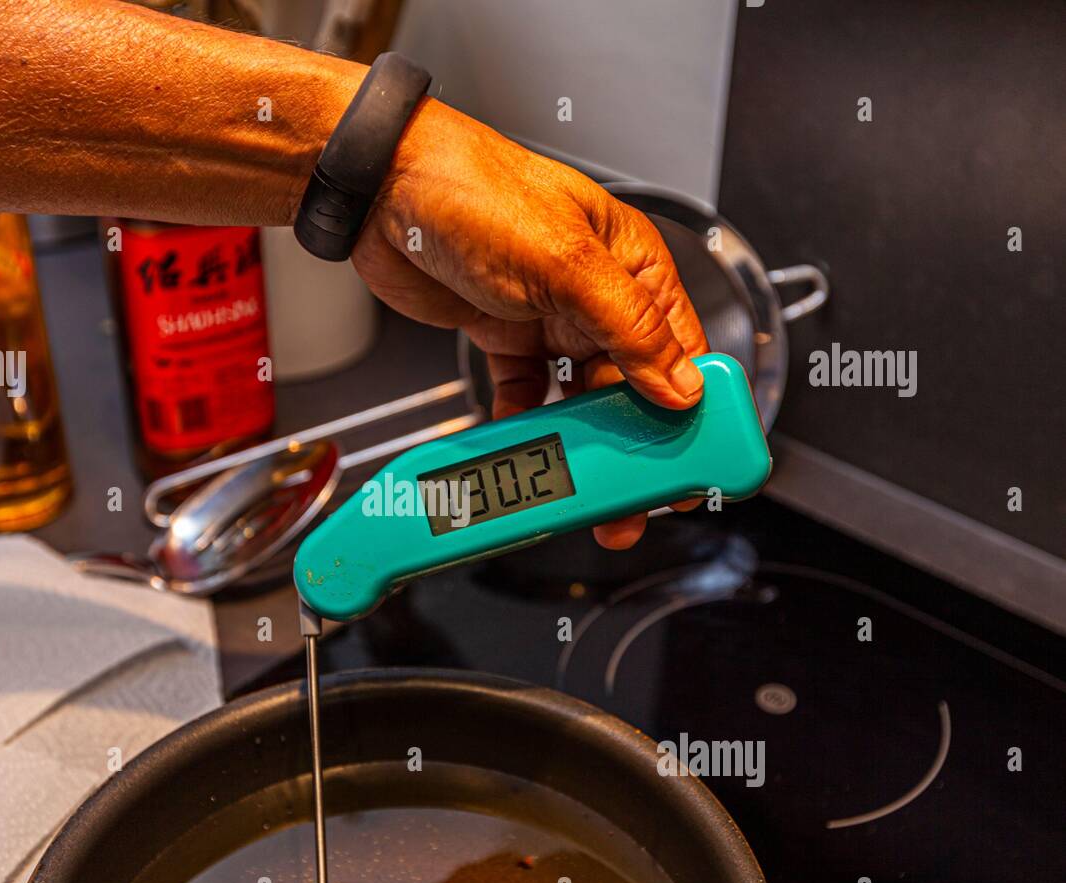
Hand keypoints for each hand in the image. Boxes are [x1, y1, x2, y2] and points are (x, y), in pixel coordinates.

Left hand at [353, 98, 707, 548]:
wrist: (382, 193)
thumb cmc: (475, 193)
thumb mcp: (568, 264)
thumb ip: (630, 328)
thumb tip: (681, 385)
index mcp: (632, 265)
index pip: (683, 348)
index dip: (693, 407)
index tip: (693, 458)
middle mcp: (597, 295)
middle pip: (634, 385)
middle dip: (635, 443)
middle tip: (634, 496)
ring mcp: (549, 319)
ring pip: (580, 397)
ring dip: (583, 442)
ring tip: (583, 484)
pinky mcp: (504, 337)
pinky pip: (527, 395)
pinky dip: (526, 423)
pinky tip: (524, 443)